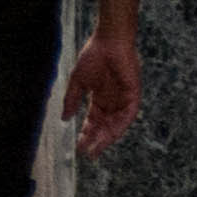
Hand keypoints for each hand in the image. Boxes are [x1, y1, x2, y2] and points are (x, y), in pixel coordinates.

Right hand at [65, 24, 141, 154]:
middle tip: (87, 153)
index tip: (78, 147)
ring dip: (107, 137)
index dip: (86, 134)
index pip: (93, 122)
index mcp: (99, 99)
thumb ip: (71, 100)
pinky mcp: (133, 95)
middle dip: (96, 140)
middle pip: (104, 127)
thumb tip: (64, 118)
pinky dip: (120, 125)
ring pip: (116, 125)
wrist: (109, 42)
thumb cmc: (93, 56)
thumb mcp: (78, 81)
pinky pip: (128, 115)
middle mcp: (112, 103)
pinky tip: (111, 134)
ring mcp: (123, 100)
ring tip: (97, 148)